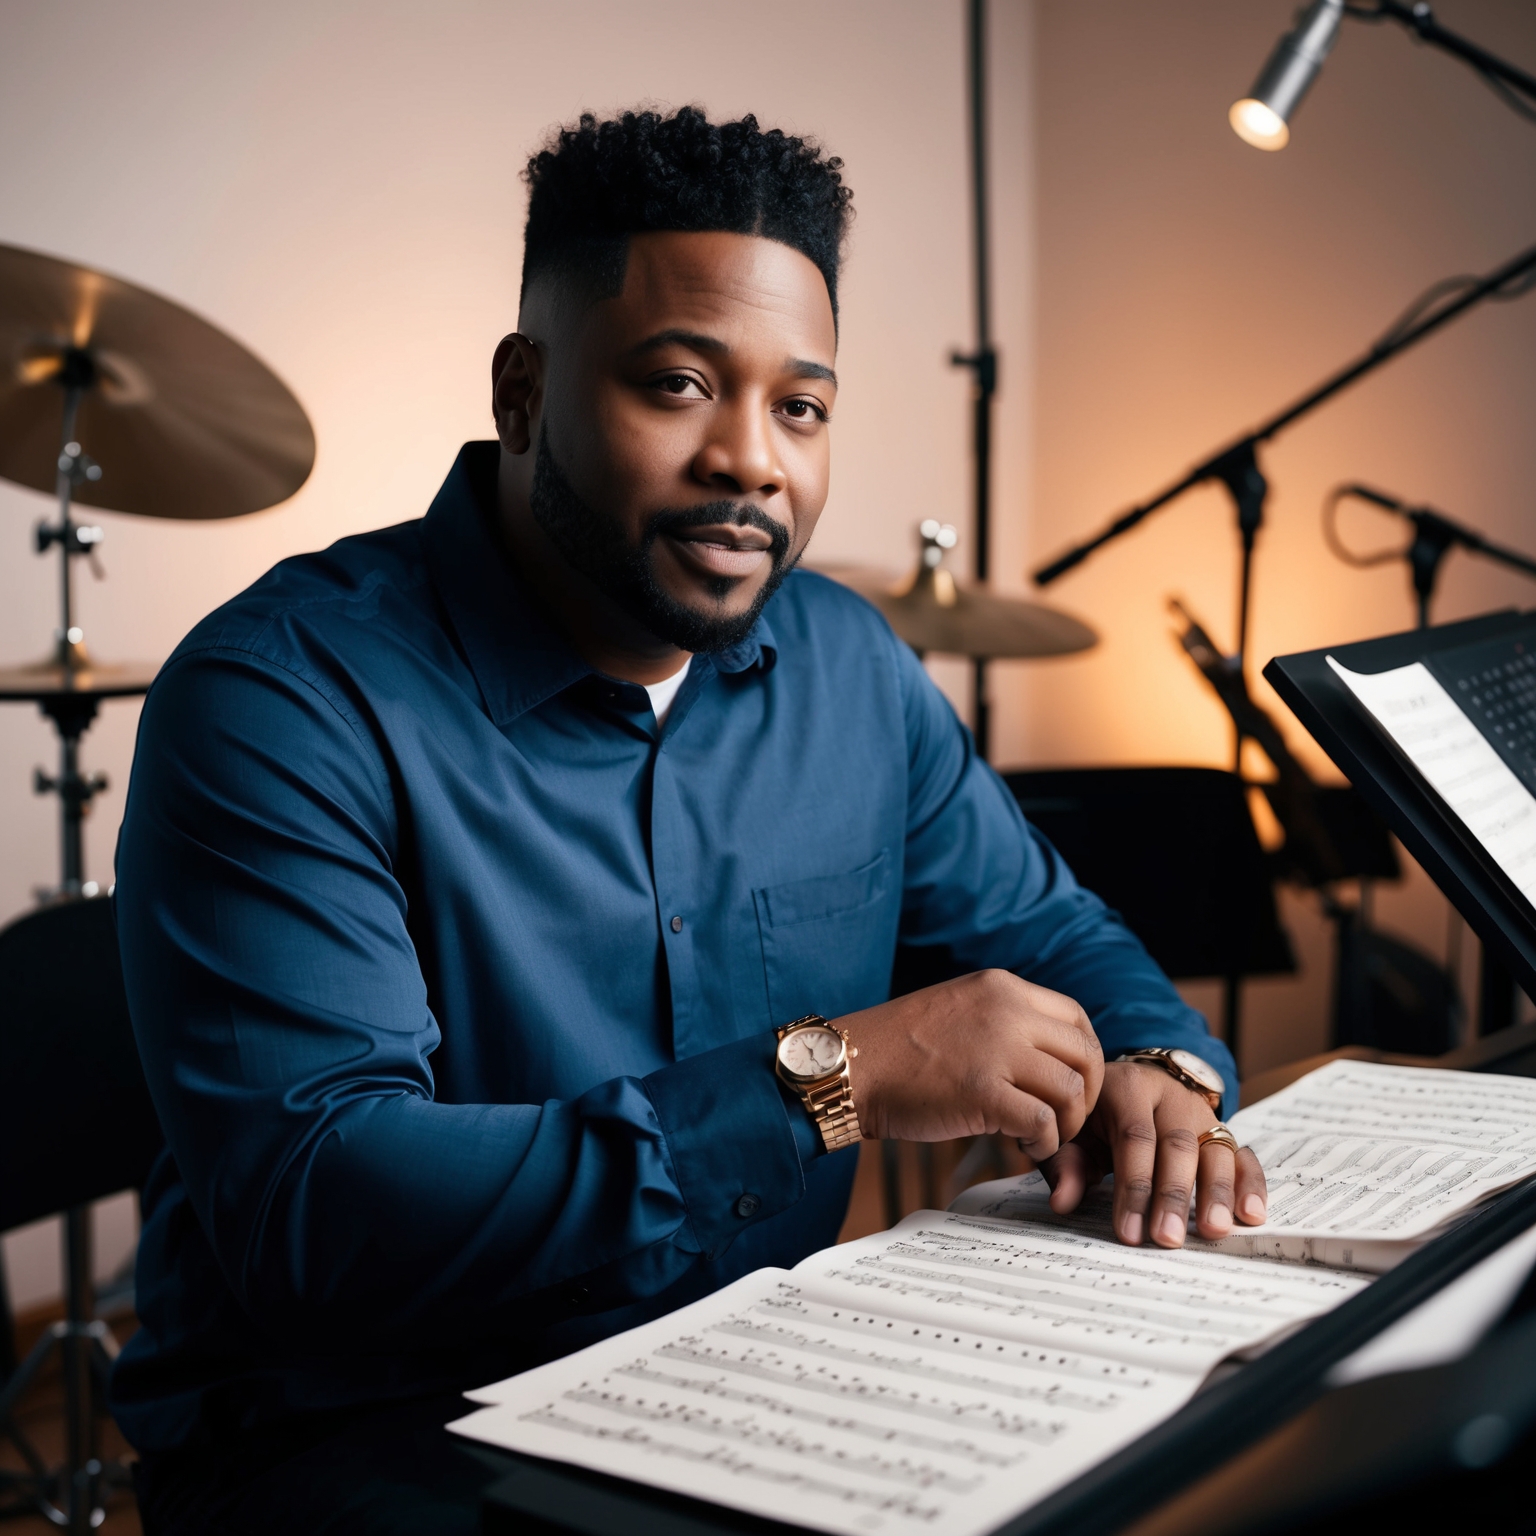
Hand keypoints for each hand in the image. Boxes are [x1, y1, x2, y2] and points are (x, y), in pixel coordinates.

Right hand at [836, 970, 1103, 1159]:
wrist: (852, 1066)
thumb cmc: (900, 1048)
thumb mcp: (959, 1007)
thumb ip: (1004, 1019)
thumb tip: (1050, 1057)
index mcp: (1002, 986)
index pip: (1076, 1018)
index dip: (1084, 1057)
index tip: (1071, 1085)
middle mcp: (1006, 1011)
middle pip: (1084, 1053)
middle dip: (1085, 1095)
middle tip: (1064, 1119)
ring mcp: (997, 1051)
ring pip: (1071, 1091)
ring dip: (1066, 1124)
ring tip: (1041, 1136)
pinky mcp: (984, 1094)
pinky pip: (1043, 1123)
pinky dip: (1044, 1144)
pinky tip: (1024, 1148)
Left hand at [1039, 1061, 1266, 1246]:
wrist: (1128, 1081)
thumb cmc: (1095, 1115)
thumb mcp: (1074, 1131)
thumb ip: (1066, 1163)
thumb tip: (1062, 1202)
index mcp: (1128, 1088)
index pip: (1135, 1138)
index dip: (1132, 1187)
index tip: (1128, 1232)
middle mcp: (1170, 1095)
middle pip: (1178, 1145)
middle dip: (1173, 1196)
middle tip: (1168, 1239)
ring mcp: (1201, 1112)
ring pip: (1215, 1149)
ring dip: (1216, 1193)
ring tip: (1213, 1231)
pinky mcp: (1222, 1131)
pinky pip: (1242, 1154)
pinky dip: (1250, 1184)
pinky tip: (1251, 1214)